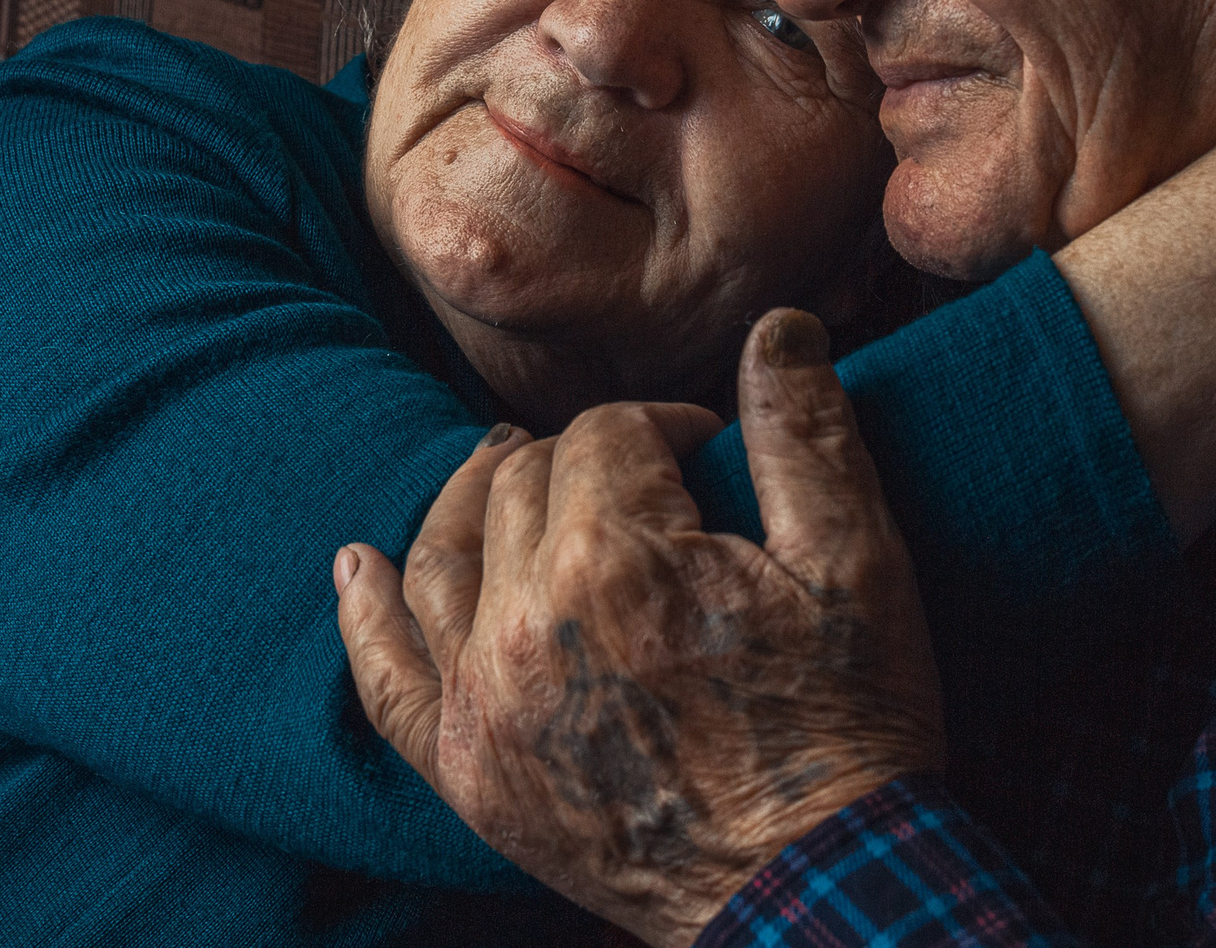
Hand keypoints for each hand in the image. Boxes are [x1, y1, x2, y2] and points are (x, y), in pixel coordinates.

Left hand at [334, 310, 943, 947]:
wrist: (816, 891)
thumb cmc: (848, 725)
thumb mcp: (858, 564)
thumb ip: (805, 432)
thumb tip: (775, 324)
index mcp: (616, 559)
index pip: (606, 433)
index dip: (664, 423)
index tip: (710, 449)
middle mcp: (525, 624)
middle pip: (521, 483)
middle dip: (579, 459)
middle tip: (640, 474)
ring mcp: (485, 704)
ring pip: (444, 556)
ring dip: (471, 498)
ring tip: (501, 465)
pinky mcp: (469, 775)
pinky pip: (387, 682)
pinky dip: (366, 617)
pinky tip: (357, 566)